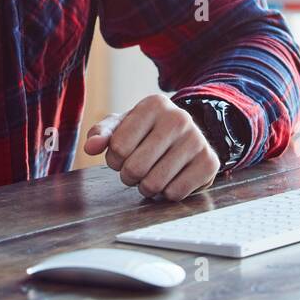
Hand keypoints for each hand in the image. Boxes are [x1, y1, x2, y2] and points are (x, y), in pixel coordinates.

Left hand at [83, 95, 221, 201]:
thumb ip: (101, 134)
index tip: (123, 154)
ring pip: (155, 184)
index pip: (118, 147)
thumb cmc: (147, 133)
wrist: (187, 137)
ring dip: (146, 187)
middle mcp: (178, 118)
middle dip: (128, 176)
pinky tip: (169, 180)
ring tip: (150, 175)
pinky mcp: (209, 162)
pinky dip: (166, 194)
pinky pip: (175, 193)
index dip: (114, 159)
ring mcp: (197, 140)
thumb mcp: (122, 126)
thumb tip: (90, 147)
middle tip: (135, 169)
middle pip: (135, 168)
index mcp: (153, 105)